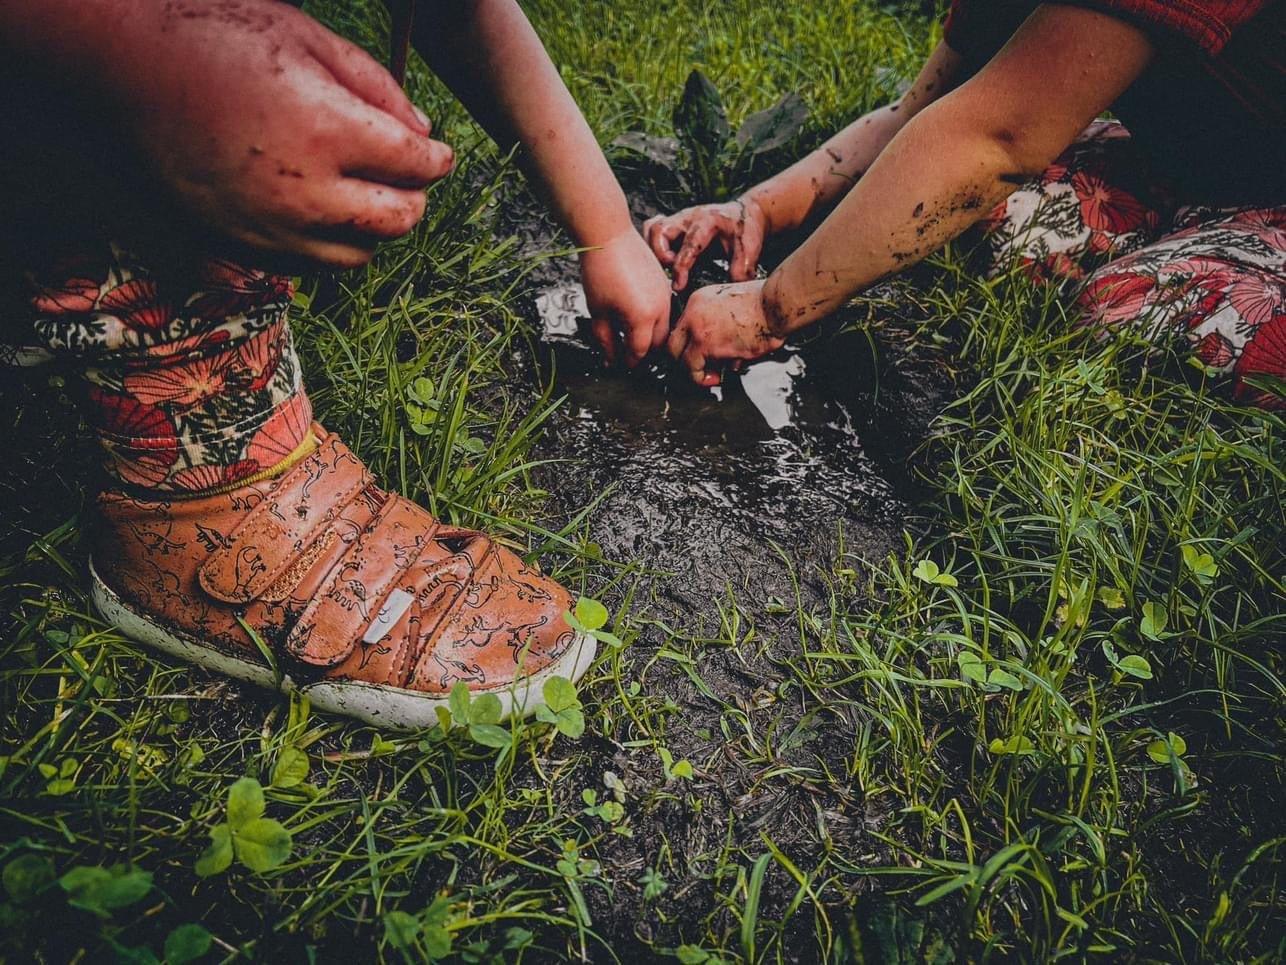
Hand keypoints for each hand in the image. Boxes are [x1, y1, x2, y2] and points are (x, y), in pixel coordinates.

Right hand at [106, 1, 454, 265]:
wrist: (119, 64)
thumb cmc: (215, 36)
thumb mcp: (307, 37)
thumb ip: (375, 87)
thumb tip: (422, 132)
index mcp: (329, 132)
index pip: (416, 167)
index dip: (437, 160)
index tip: (438, 154)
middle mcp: (305, 192)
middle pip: (397, 221)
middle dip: (414, 198)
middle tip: (408, 178)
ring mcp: (269, 226)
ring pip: (357, 256)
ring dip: (373, 230)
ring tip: (364, 197)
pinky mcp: (236, 244)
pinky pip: (305, 269)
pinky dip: (326, 248)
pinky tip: (319, 216)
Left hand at [580, 230, 673, 366]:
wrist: (609, 235)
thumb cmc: (600, 270)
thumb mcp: (598, 311)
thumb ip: (605, 340)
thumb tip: (610, 360)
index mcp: (643, 318)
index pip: (639, 351)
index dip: (629, 362)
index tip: (620, 365)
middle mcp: (660, 308)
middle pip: (657, 343)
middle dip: (643, 353)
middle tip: (626, 356)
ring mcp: (665, 295)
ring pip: (664, 327)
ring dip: (650, 337)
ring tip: (631, 338)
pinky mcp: (664, 284)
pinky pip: (664, 310)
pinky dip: (654, 320)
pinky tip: (637, 317)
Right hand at [642, 197, 766, 291]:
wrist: (745, 213)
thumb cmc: (745, 230)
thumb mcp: (749, 250)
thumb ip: (740, 271)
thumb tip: (725, 294)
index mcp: (708, 221)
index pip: (688, 244)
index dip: (680, 267)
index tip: (678, 287)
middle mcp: (688, 217)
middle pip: (659, 230)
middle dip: (660, 255)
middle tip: (671, 272)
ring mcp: (678, 219)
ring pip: (652, 229)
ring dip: (653, 250)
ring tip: (666, 267)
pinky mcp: (673, 225)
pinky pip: (652, 231)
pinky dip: (653, 247)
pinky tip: (664, 260)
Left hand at [667, 280, 784, 385]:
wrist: (775, 305)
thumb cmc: (765, 305)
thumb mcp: (733, 306)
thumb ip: (721, 325)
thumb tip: (719, 352)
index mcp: (698, 300)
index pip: (681, 328)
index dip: (688, 346)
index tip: (697, 355)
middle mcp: (693, 312)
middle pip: (673, 343)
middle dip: (683, 360)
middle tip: (697, 369)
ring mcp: (697, 327)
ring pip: (679, 357)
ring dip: (693, 371)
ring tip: (709, 376)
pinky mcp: (706, 343)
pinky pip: (693, 369)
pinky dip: (701, 378)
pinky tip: (714, 378)